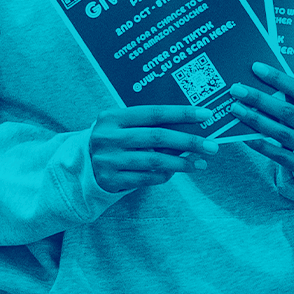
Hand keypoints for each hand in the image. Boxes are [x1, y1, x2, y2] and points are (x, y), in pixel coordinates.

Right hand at [89, 105, 218, 192]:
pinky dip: (165, 175)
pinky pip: (146, 178)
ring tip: (200, 163)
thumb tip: (191, 128)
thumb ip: (150, 126)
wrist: (82, 164)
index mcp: (112, 117)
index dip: (182, 113)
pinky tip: (177, 172)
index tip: (206, 115)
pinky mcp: (110, 180)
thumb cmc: (113, 140)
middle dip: (189, 142)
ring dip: (182, 163)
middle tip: (211, 146)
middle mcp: (108, 137)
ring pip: (155, 161)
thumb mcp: (124, 126)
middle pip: (157, 137)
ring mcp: (108, 160)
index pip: (154, 113)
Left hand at [229, 62, 293, 184]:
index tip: (256, 68)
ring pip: (281, 133)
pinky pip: (277, 155)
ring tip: (236, 109)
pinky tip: (244, 135)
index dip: (279, 79)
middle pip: (289, 112)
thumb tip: (264, 81)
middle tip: (238, 90)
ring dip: (255, 120)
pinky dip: (259, 144)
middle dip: (261, 99)